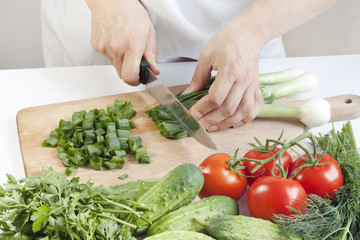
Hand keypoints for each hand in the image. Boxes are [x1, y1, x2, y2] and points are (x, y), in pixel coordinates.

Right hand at [86, 0, 159, 84]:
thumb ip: (152, 54)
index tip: (140, 78)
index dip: (136, 81)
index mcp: (131, 45)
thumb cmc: (130, 11)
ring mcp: (104, 48)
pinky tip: (117, 41)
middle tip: (136, 63)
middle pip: (122, 75)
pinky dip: (113, 54)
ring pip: (115, 67)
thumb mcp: (149, 31)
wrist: (110, 0)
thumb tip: (154, 70)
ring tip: (126, 46)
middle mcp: (116, 48)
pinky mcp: (96, 46)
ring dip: (122, 62)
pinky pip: (107, 58)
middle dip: (131, 73)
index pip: (130, 76)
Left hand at [184, 17, 264, 131]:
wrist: (249, 33)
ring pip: (242, 112)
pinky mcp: (257, 87)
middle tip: (199, 125)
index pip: (216, 98)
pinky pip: (255, 108)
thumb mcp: (206, 56)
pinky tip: (234, 123)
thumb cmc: (227, 40)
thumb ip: (198, 78)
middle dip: (211, 120)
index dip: (202, 110)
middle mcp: (244, 79)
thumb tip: (187, 95)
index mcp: (230, 70)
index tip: (192, 115)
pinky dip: (245, 119)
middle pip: (228, 108)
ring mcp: (252, 84)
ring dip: (226, 123)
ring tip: (212, 127)